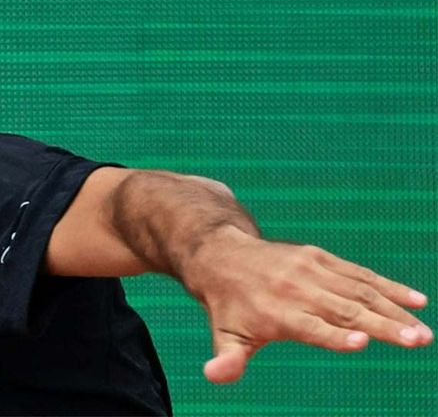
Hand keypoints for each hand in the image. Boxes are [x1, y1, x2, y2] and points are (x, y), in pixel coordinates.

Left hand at [185, 227, 432, 383]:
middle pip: (344, 309)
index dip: (335, 336)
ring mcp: (309, 270)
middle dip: (383, 325)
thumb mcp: (224, 334)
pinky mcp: (318, 256)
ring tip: (423, 331)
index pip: (310, 327)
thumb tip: (213, 375)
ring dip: (394, 309)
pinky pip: (358, 273)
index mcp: (276, 313)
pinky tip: (416, 300)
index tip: (362, 341)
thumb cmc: (228, 305)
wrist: (222, 255)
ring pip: (358, 290)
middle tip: (418, 341)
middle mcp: (296, 289)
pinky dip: (387, 285)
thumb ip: (226, 359)